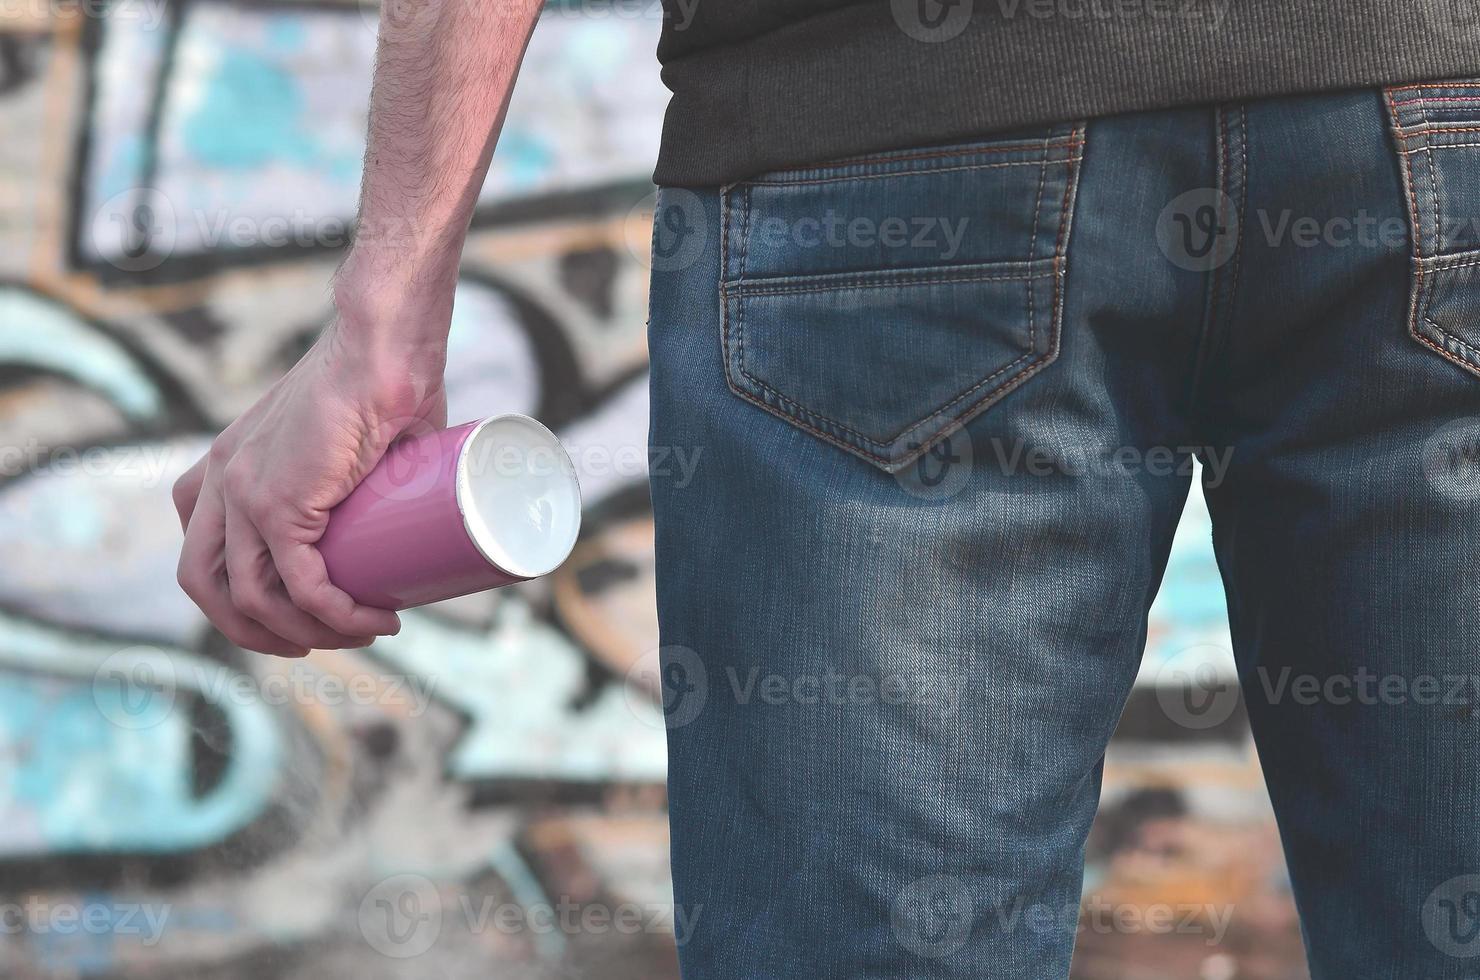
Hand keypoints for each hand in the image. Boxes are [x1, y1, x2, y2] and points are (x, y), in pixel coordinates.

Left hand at [174, 319, 446, 655]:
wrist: (386, 344)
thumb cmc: (387, 377)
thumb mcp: (355, 434)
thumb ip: (367, 470)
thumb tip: (418, 511)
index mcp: (227, 464)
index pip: (207, 550)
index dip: (243, 595)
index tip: (301, 612)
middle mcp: (219, 479)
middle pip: (207, 583)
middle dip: (256, 630)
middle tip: (318, 640)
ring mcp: (241, 491)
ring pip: (249, 597)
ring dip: (303, 632)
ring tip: (360, 633)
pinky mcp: (276, 501)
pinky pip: (296, 584)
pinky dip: (333, 614)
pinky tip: (367, 622)